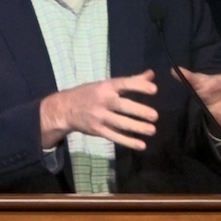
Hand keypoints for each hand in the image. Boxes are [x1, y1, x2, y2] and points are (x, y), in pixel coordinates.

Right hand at [39, 70, 158, 149]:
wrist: (65, 109)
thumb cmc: (90, 94)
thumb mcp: (106, 84)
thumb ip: (130, 81)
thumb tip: (151, 74)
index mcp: (106, 86)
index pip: (124, 84)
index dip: (139, 86)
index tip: (154, 90)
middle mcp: (102, 101)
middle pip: (122, 106)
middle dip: (139, 111)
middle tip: (155, 116)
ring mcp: (99, 117)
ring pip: (119, 123)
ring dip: (136, 127)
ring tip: (152, 130)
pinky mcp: (97, 130)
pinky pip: (114, 136)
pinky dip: (128, 141)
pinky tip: (141, 145)